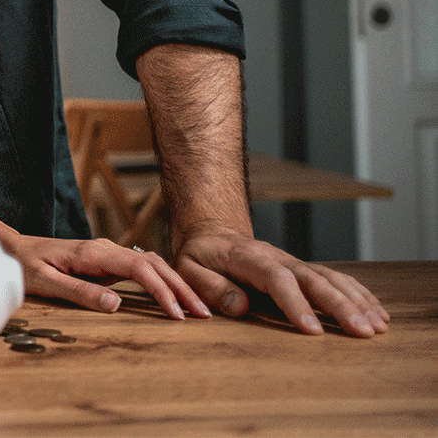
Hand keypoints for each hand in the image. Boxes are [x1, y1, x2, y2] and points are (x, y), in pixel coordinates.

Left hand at [0, 232, 208, 319]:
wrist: (11, 247)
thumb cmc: (23, 266)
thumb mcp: (45, 283)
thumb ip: (79, 293)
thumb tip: (116, 304)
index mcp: (93, 254)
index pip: (140, 269)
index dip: (162, 291)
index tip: (178, 314)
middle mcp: (105, 249)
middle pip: (153, 264)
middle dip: (181, 288)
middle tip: (204, 314)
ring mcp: (107, 254)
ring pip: (151, 264)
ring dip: (175, 284)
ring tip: (197, 308)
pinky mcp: (106, 262)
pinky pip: (141, 269)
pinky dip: (162, 281)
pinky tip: (174, 296)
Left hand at [171, 230, 389, 336]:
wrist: (213, 233)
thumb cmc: (199, 256)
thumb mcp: (187, 268)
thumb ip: (210, 287)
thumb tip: (239, 307)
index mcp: (247, 258)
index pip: (277, 279)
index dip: (295, 304)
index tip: (312, 330)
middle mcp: (278, 258)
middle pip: (314, 280)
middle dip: (340, 306)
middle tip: (362, 332)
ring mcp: (294, 263)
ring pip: (331, 279)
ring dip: (357, 302)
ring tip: (377, 327)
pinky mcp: (304, 270)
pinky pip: (337, 279)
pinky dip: (360, 294)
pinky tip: (378, 312)